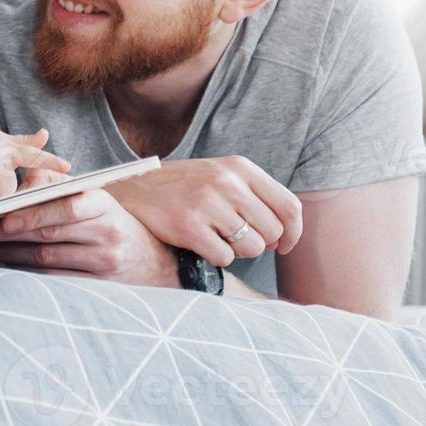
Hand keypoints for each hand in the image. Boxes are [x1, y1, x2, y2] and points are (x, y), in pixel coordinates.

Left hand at [0, 187, 178, 285]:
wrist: (151, 261)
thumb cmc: (108, 222)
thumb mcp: (91, 198)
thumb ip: (56, 185)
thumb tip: (25, 177)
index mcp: (103, 203)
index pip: (66, 207)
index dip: (33, 212)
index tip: (1, 216)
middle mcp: (107, 232)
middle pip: (49, 235)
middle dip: (6, 234)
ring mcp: (105, 262)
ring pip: (47, 259)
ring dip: (8, 255)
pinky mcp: (99, 285)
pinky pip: (55, 279)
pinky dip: (26, 273)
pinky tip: (4, 266)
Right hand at [105, 156, 302, 266]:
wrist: (132, 189)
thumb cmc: (183, 188)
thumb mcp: (220, 176)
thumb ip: (254, 197)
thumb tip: (285, 236)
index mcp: (240, 167)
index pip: (289, 206)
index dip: (293, 233)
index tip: (284, 245)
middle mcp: (226, 182)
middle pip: (273, 231)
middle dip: (260, 244)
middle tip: (237, 240)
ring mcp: (207, 203)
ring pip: (252, 248)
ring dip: (237, 252)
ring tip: (215, 238)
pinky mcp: (188, 225)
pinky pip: (225, 258)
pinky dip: (216, 258)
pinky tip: (200, 243)